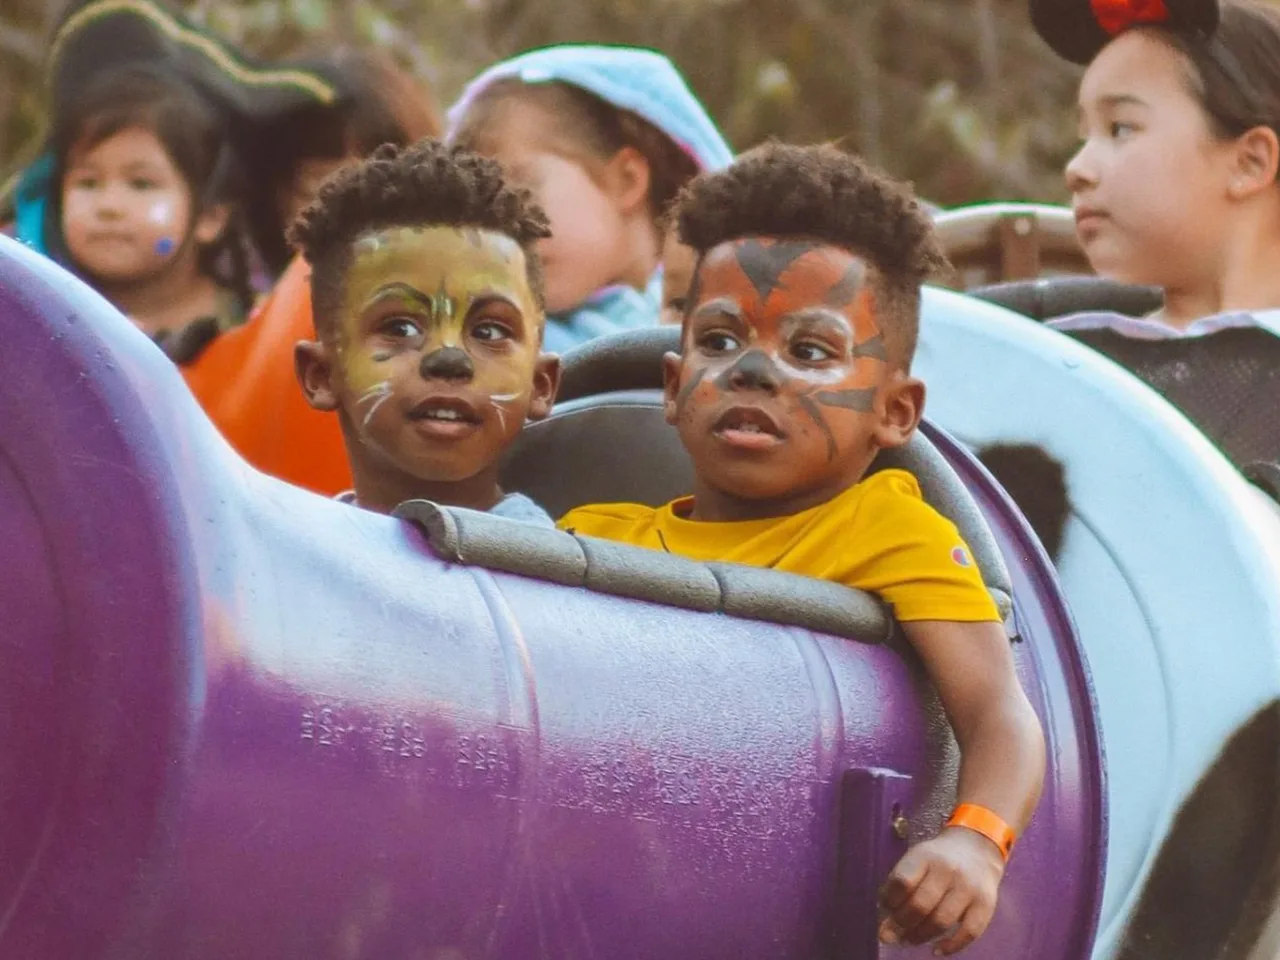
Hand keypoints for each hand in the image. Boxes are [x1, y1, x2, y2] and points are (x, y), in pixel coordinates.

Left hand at [878, 827, 1004, 954]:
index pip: (902, 882)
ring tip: (910, 939)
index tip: (887, 908)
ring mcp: (968, 888)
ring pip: (941, 921)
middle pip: (920, 904)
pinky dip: (951, 946)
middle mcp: (948, 870)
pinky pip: (969, 932)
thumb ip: (898, 886)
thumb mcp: (916, 860)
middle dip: (902, 924)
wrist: (976, 850)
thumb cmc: (937, 859)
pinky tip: (936, 950)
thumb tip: (885, 924)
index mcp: (925, 856)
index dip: (890, 900)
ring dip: (920, 936)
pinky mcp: (986, 905)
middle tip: (893, 933)